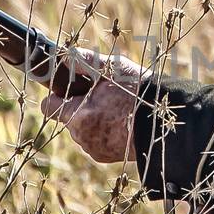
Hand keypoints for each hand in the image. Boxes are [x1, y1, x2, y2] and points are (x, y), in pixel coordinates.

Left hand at [40, 48, 145, 164]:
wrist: (165, 123)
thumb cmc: (139, 92)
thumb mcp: (114, 69)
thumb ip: (85, 61)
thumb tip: (64, 56)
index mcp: (78, 114)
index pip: (49, 106)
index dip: (58, 95)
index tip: (71, 88)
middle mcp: (81, 136)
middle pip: (68, 117)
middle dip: (80, 106)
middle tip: (103, 96)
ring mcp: (93, 148)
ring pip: (82, 130)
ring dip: (92, 120)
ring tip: (116, 110)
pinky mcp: (104, 156)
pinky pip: (94, 141)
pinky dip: (103, 132)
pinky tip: (121, 124)